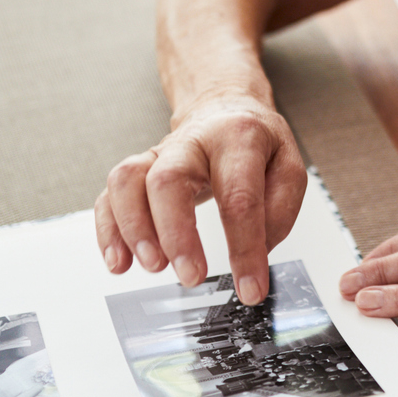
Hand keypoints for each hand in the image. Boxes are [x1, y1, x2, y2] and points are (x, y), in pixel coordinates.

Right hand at [93, 91, 307, 303]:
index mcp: (237, 137)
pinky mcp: (138, 170)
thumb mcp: (288, 167)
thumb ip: (279, 210)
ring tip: (153, 266)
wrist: (223, 108)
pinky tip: (119, 262)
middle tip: (191, 276)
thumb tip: (257, 250)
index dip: (244, 247)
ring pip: (128, 181)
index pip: (239, 196)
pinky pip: (110, 195)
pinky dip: (109, 231)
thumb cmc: (254, 142)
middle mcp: (191, 142)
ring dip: (134, 230)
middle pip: (168, 180)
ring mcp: (158, 154)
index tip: (250, 287)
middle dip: (176, 235)